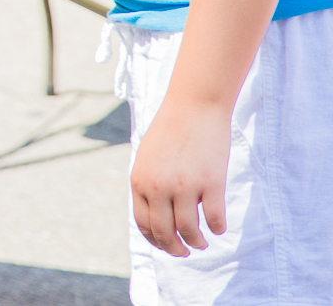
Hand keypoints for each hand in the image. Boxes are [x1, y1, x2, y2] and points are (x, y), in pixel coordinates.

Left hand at [131, 95, 232, 256]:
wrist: (193, 107)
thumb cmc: (170, 131)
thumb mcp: (148, 158)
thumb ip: (149, 185)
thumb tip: (156, 215)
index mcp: (140, 182)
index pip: (143, 223)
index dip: (156, 240)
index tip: (166, 245)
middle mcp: (159, 187)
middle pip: (165, 232)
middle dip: (174, 248)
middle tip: (184, 252)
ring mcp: (185, 186)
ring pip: (190, 230)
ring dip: (197, 243)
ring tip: (202, 243)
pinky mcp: (211, 183)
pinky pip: (215, 218)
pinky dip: (217, 228)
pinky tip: (218, 227)